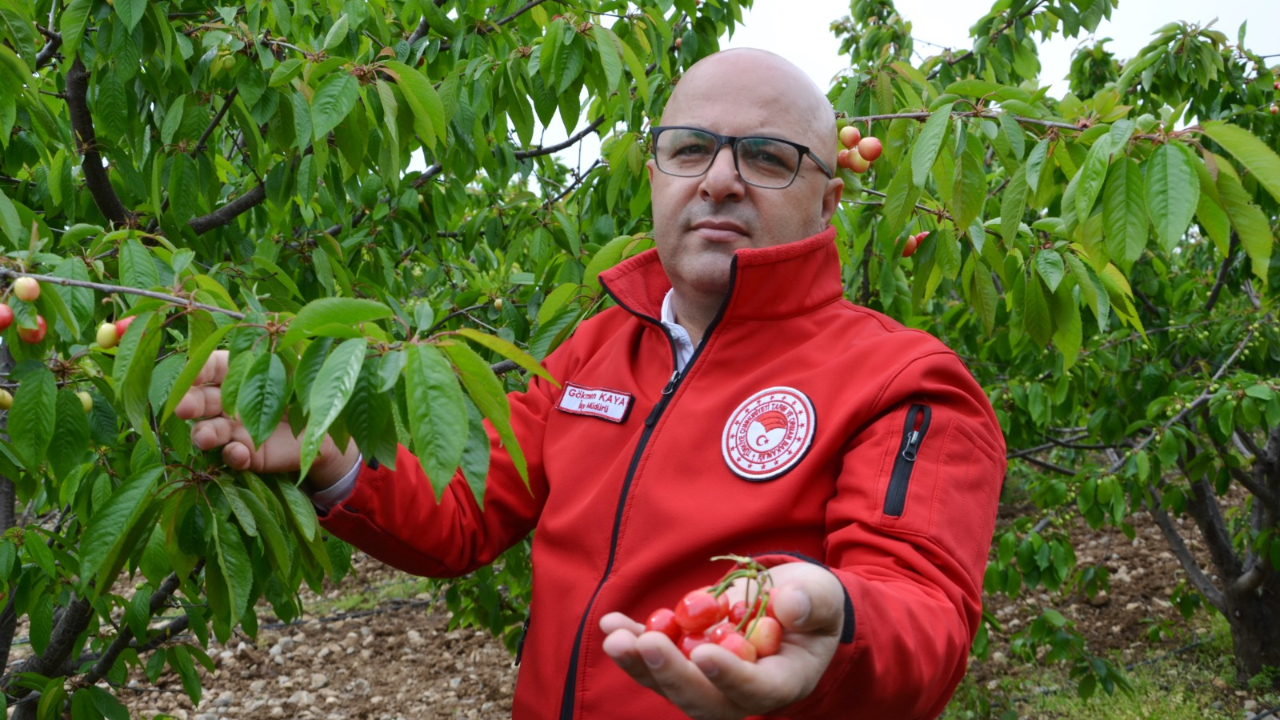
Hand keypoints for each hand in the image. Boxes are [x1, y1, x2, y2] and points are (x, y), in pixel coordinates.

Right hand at [174, 350, 359, 488]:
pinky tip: (239, 452)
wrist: (328, 424)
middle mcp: (228, 401)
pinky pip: (233, 457)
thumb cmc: (308, 384)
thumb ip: (281, 347)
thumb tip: (272, 324)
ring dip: (203, 434)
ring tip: (206, 437)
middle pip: (199, 401)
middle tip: (183, 408)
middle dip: (188, 403)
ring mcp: (235, 429)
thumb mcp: (296, 363)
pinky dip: (233, 455)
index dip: (197, 371)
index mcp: (236, 371)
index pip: (209, 367)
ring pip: (208, 431)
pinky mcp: (248, 453)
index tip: (191, 376)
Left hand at [599, 561, 844, 719]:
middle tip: (647, 645)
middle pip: (705, 700)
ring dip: (640, 664)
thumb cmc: (811, 602)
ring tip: (615, 638)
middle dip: (673, 675)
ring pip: (672, 684)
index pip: (756, 691)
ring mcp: (708, 678)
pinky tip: (610, 622)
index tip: (705, 654)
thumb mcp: (821, 597)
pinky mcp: (685, 658)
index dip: (730, 677)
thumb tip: (789, 607)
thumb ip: (812, 604)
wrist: (786, 601)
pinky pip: (655, 657)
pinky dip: (631, 641)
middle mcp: (740, 691)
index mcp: (782, 682)